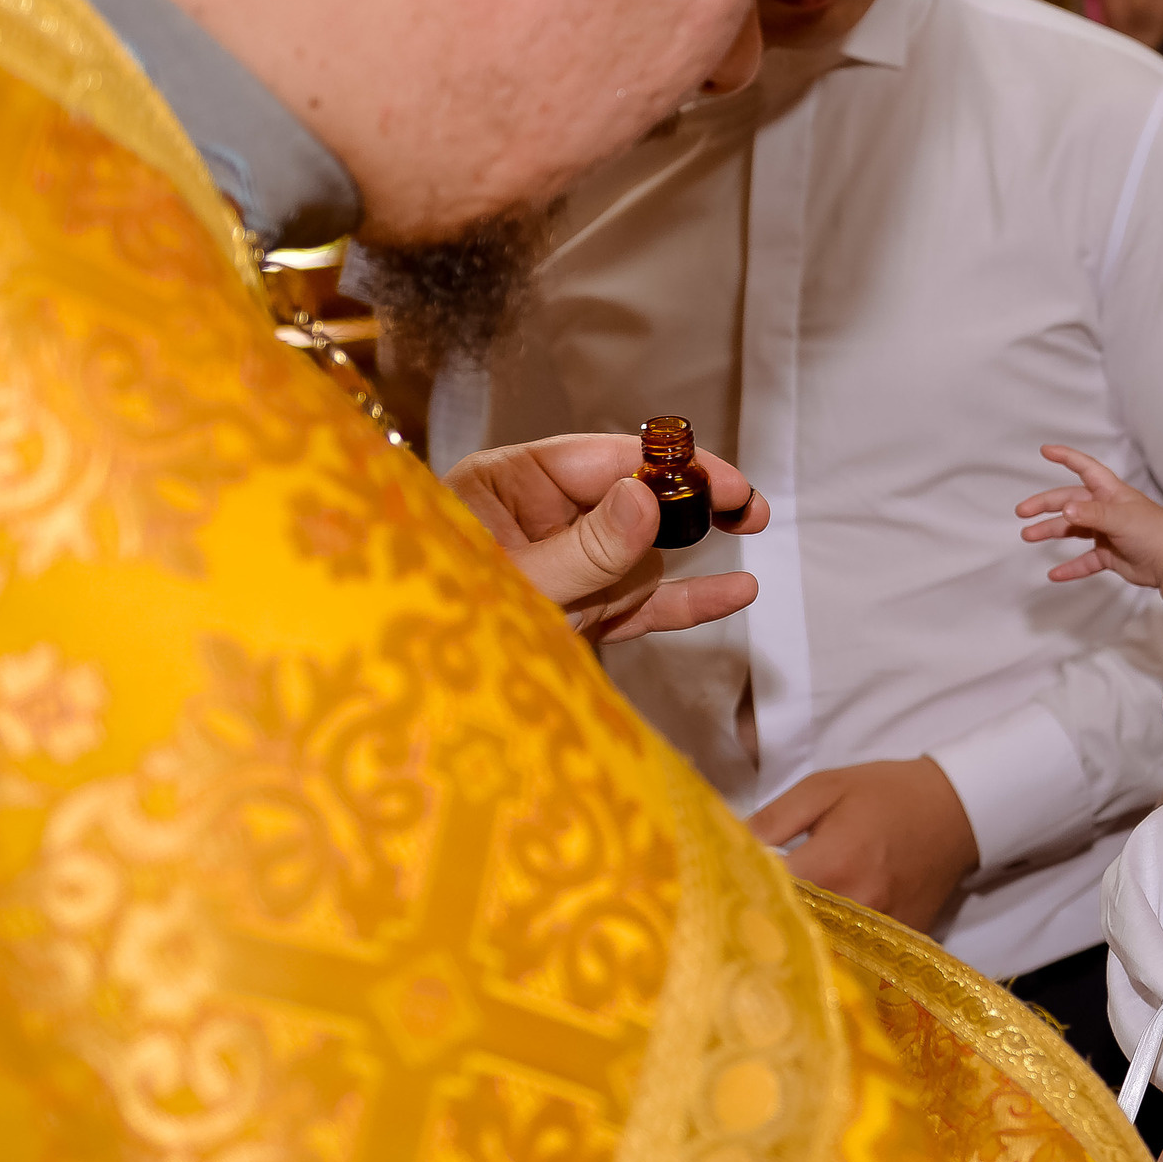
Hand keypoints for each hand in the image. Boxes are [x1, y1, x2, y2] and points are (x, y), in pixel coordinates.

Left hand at [446, 432, 768, 643]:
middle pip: (630, 497)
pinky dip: (689, 600)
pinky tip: (737, 590)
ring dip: (678, 558)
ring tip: (742, 539)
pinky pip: (644, 602)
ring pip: (642, 553)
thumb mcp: (514, 583)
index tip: (724, 480)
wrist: (414, 703)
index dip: (669, 465)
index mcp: (505, 485)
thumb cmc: (433, 627)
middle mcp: (539, 519)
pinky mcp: (584, 613)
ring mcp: (566, 567)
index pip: (600, 459)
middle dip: (689, 500)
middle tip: (748, 506)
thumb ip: (584, 545)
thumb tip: (647, 495)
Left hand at [746, 757, 979, 933]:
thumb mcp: (825, 787)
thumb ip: (774, 818)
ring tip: (776, 936)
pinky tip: (819, 943)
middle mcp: (856, 903)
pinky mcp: (901, 940)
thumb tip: (729, 848)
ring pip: (823, 950)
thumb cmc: (886, 793)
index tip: (724, 892)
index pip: (768, 893)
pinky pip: (858, 956)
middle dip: (765, 925)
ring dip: (798, 943)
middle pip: (792, 930)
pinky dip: (836, 951)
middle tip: (741, 920)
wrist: (959, 809)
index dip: (742, 893)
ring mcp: (882, 928)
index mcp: (832, 862)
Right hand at [1015, 444, 1162, 586]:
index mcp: (1110, 493)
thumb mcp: (1120, 517)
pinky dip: (1070, 567)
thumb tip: (1065, 509)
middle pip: (1069, 501)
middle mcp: (1105, 509)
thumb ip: (1091, 514)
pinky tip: (1054, 574)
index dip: (1066, 457)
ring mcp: (1106, 533)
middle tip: (1023, 512)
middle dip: (1045, 505)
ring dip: (1050, 532)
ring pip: (1072, 530)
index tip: (1045, 451)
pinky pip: (1084, 561)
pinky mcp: (1109, 555)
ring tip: (1029, 536)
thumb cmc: (1154, 531)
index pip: (1085, 468)